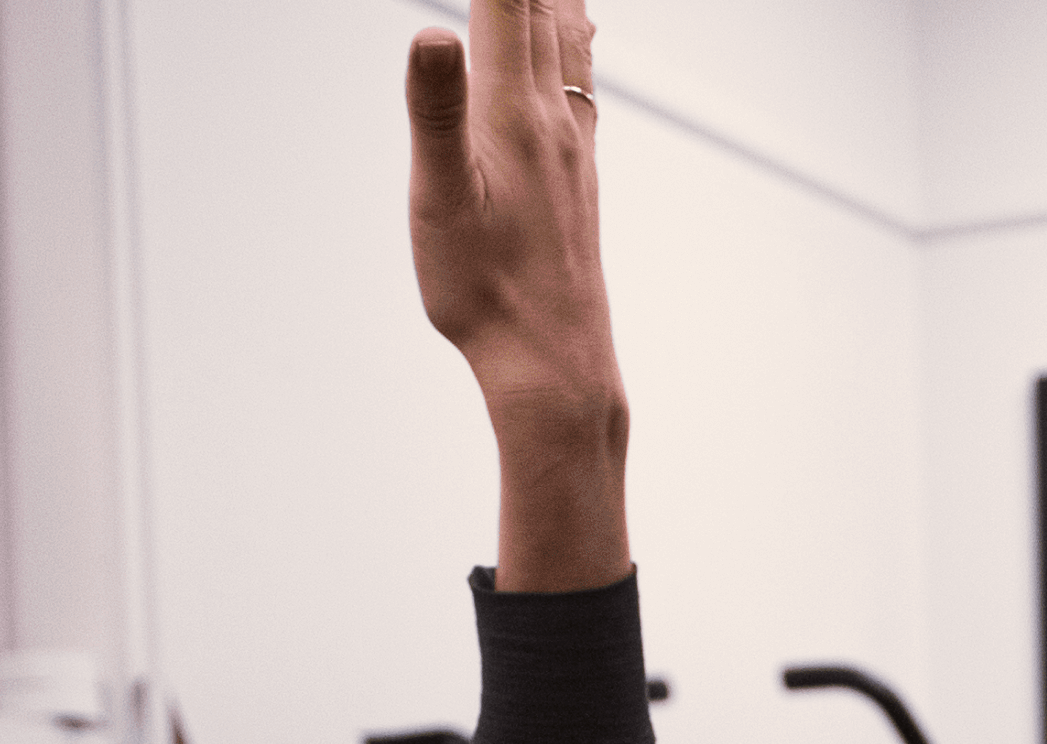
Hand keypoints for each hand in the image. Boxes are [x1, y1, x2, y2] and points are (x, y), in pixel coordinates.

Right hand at [404, 0, 629, 588]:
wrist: (555, 368)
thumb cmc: (489, 294)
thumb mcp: (442, 201)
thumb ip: (436, 109)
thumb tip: (431, 30)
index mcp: (512, 114)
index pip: (505, 0)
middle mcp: (553, 122)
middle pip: (542, 9)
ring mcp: (573, 151)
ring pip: (568, 42)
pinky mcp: (578, 181)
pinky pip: (580, 86)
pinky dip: (574, 40)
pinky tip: (578, 39)